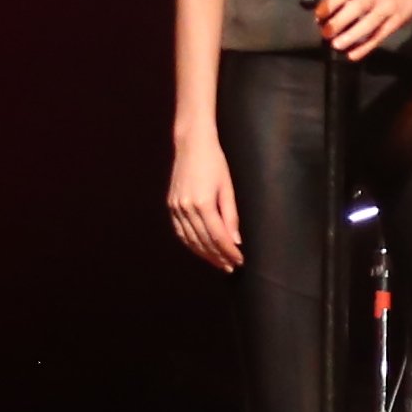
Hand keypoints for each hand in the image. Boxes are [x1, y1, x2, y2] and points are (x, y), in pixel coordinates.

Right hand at [167, 135, 241, 271]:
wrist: (191, 145)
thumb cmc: (215, 163)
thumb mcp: (228, 187)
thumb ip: (231, 216)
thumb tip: (235, 241)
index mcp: (203, 203)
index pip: (218, 236)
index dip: (229, 251)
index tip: (239, 261)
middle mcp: (186, 208)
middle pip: (203, 241)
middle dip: (218, 256)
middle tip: (231, 266)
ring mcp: (176, 207)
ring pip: (190, 240)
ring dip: (205, 254)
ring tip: (218, 262)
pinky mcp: (171, 205)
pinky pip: (180, 232)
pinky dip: (191, 244)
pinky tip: (201, 250)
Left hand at [312, 0, 411, 60]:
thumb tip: (324, 18)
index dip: (330, 3)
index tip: (319, 16)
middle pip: (357, 7)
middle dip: (339, 21)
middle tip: (326, 34)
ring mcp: (387, 9)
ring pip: (369, 23)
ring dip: (352, 35)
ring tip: (337, 45)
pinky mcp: (395, 23)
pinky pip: (379, 36)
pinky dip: (366, 47)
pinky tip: (353, 55)